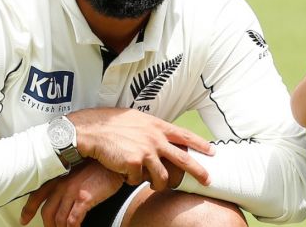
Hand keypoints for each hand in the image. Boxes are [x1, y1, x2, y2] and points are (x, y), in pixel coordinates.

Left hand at [20, 161, 123, 226]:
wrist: (115, 161)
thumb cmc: (101, 166)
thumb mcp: (79, 171)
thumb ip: (69, 181)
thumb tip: (64, 197)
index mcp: (59, 177)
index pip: (37, 195)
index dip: (28, 210)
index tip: (24, 220)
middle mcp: (62, 184)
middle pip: (47, 212)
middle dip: (48, 225)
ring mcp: (73, 191)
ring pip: (59, 219)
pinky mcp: (85, 198)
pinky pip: (73, 220)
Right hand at [68, 108, 213, 190]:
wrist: (92, 130)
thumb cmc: (112, 124)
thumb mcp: (137, 120)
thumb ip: (152, 129)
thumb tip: (162, 136)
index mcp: (157, 126)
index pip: (185, 136)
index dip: (200, 144)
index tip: (212, 151)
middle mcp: (155, 138)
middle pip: (183, 158)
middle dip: (198, 171)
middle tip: (208, 180)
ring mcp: (146, 151)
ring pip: (163, 177)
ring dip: (159, 184)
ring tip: (153, 184)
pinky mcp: (135, 163)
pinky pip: (138, 180)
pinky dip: (132, 180)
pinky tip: (125, 173)